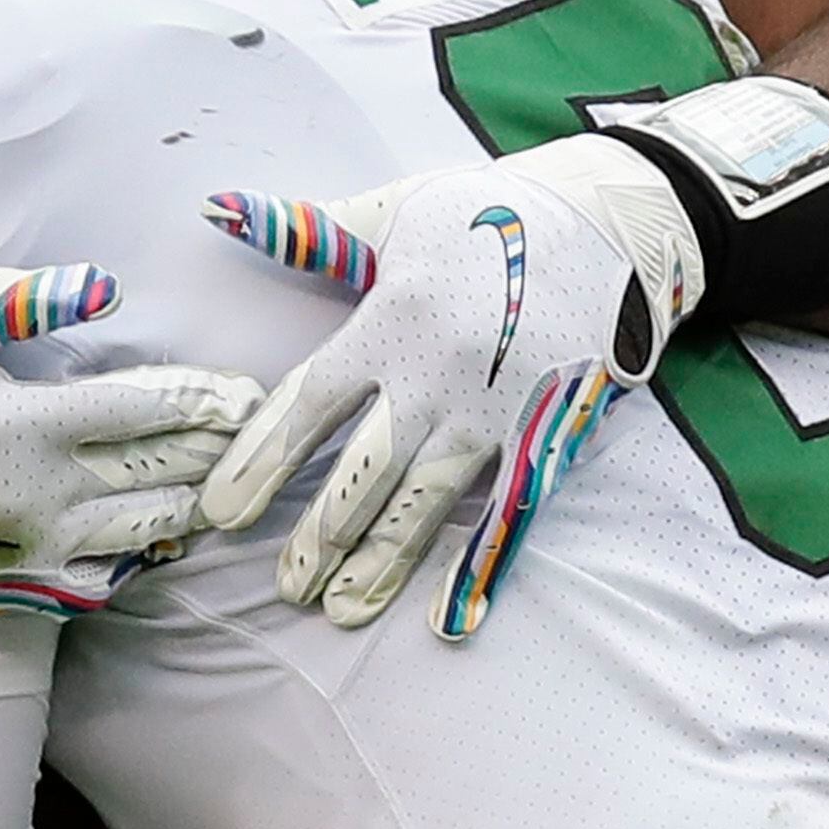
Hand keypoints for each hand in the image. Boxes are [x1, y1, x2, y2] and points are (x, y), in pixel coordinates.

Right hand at [0, 263, 261, 616]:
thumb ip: (20, 300)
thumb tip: (103, 287)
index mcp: (17, 426)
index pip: (140, 411)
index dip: (203, 399)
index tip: (247, 390)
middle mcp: (31, 499)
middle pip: (156, 476)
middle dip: (216, 453)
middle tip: (262, 431)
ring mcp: (20, 554)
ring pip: (139, 537)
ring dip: (190, 508)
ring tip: (229, 482)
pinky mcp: (4, 590)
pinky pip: (95, 582)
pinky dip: (135, 557)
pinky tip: (159, 534)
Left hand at [198, 136, 701, 637]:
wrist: (608, 218)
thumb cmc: (486, 213)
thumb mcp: (393, 212)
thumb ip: (307, 233)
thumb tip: (219, 210)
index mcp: (389, 317)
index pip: (308, 404)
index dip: (261, 462)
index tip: (221, 512)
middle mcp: (436, 371)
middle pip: (362, 467)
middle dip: (319, 532)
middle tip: (284, 585)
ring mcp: (494, 407)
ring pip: (424, 499)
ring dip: (380, 560)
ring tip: (338, 609)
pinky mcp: (546, 431)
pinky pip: (506, 510)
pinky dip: (477, 568)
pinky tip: (446, 618)